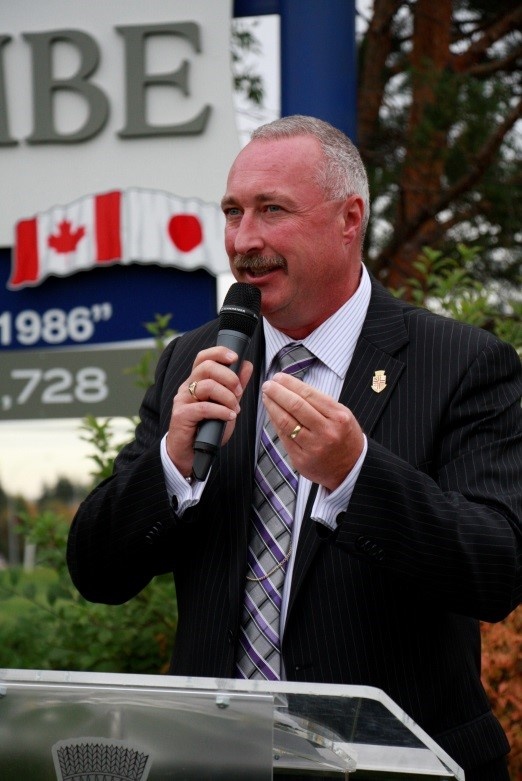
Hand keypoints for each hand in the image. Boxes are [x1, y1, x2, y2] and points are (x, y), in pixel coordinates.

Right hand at [167, 346, 252, 477]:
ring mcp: (182, 400)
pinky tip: (229, 417)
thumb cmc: (207, 428)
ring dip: (227, 396)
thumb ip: (235, 386)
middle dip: (229, 376)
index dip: (219, 352)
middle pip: (207, 367)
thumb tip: (247, 365)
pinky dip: (221, 411)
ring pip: (207, 386)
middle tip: (239, 391)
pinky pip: (204, 407)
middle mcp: (187, 386)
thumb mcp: (226, 404)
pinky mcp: (181, 415)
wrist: (191, 453)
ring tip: (235, 409)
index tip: (236, 357)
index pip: (204, 357)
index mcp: (196, 381)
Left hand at [262, 372, 364, 490]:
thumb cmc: (344, 436)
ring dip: (272, 406)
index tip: (279, 377)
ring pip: (286, 422)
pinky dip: (275, 423)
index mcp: (338, 417)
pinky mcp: (302, 460)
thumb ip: (319, 403)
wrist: (351, 468)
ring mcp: (313, 448)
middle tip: (268, 385)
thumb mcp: (341, 415)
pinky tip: (271, 413)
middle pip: (296, 406)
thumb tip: (291, 388)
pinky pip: (284, 437)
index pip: (308, 394)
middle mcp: (326, 432)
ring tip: (266, 397)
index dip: (290, 384)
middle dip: (278, 392)